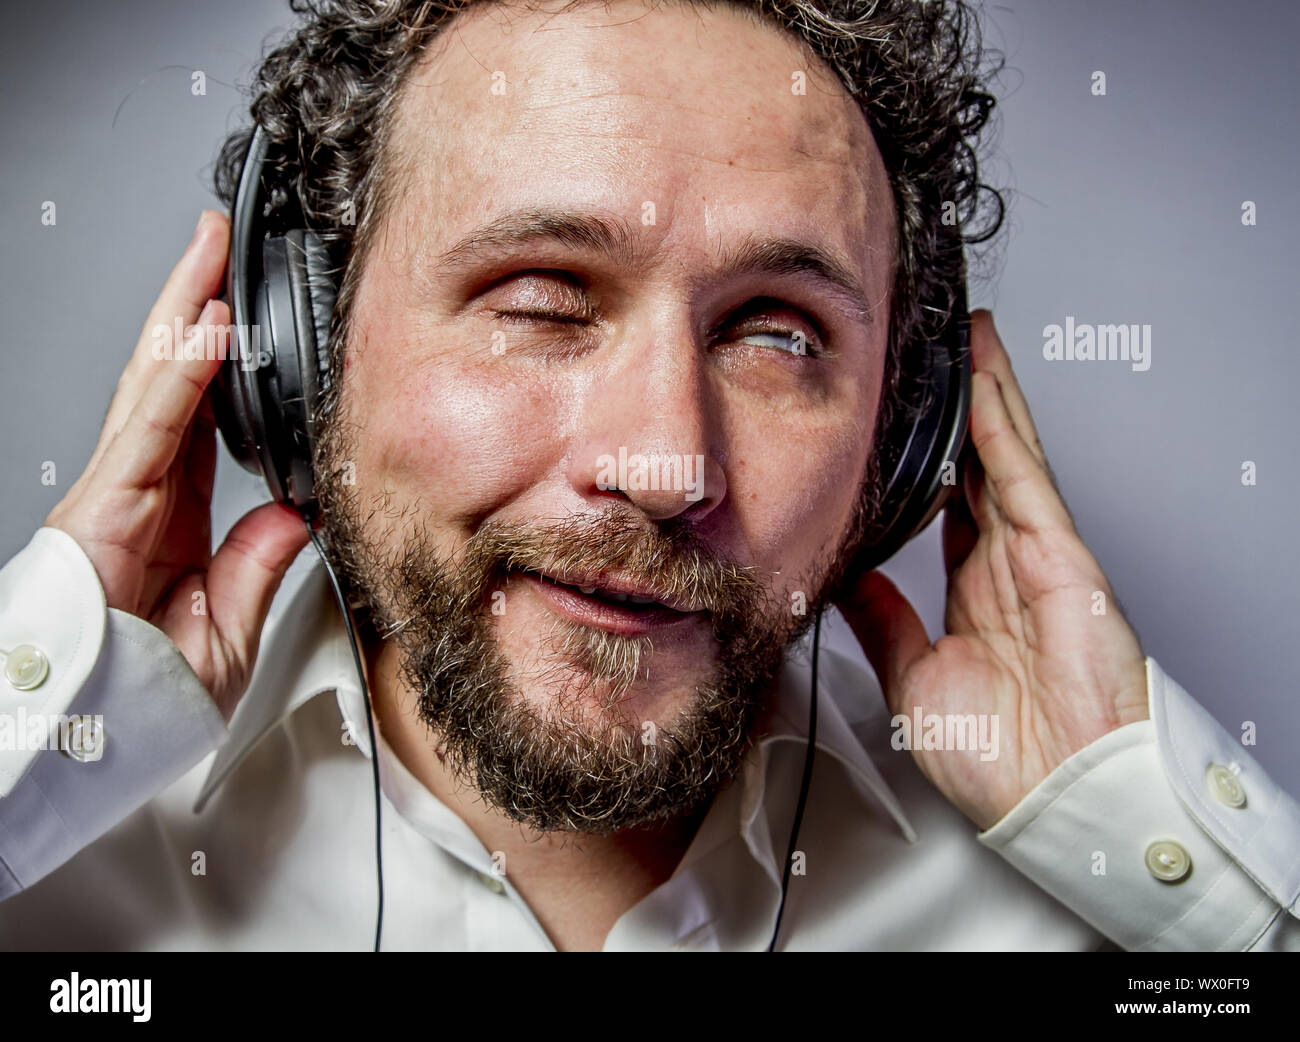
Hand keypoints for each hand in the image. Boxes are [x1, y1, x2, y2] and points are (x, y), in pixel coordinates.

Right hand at [45, 211, 309, 720]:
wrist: (92, 738)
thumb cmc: (144, 694)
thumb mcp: (227, 628)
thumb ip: (255, 566)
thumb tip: (292, 516)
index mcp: (168, 515)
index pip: (200, 419)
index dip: (221, 363)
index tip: (245, 318)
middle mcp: (139, 491)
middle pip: (172, 380)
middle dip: (195, 308)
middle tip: (220, 247)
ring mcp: (117, 491)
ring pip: (156, 382)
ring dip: (186, 312)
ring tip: (211, 253)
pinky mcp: (103, 502)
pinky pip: (152, 421)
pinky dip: (180, 369)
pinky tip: (208, 323)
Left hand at [835, 310, 1148, 829]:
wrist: (1052, 797)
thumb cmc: (1003, 759)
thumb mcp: (914, 679)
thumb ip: (884, 623)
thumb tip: (848, 581)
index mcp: (977, 595)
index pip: (953, 507)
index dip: (932, 461)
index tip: (903, 426)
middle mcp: (1008, 565)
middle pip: (983, 466)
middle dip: (962, 410)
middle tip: (935, 356)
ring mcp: (1037, 554)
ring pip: (1006, 454)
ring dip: (985, 393)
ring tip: (963, 339)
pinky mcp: (1062, 554)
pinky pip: (1024, 475)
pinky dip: (1003, 424)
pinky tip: (983, 379)